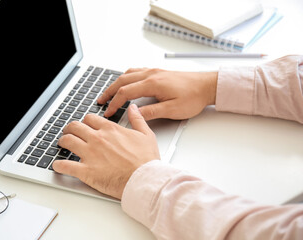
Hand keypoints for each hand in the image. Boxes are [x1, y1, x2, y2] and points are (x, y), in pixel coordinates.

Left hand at [53, 104, 159, 199]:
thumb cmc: (146, 161)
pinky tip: (58, 165)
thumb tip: (132, 107)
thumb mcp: (146, 135)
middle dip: (70, 129)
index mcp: (110, 130)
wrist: (143, 179)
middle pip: (75, 127)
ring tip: (62, 144)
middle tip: (69, 132)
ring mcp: (90, 154)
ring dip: (62, 142)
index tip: (85, 125)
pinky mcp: (86, 171)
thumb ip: (137, 119)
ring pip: (67, 141)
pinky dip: (59, 165)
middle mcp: (98, 139)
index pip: (90, 119)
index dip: (86, 121)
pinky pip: (66, 165)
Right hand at [98, 68, 217, 120]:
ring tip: (109, 92)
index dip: (114, 103)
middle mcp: (151, 74)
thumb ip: (151, 112)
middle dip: (109, 91)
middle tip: (100, 100)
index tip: (108, 112)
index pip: (126, 93)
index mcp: (152, 84)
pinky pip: (136, 71)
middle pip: (122, 80)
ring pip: (128, 74)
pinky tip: (126, 82)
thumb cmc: (193, 97)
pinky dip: (126, 77)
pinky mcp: (158, 72)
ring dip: (116, 83)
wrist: (207, 86)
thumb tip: (134, 114)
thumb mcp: (172, 110)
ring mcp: (154, 71)